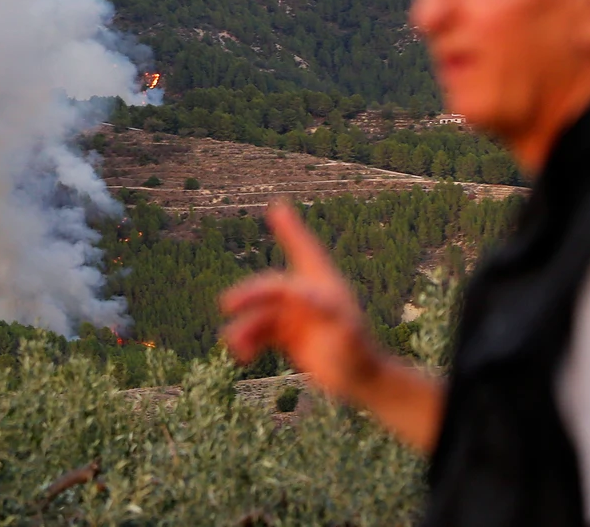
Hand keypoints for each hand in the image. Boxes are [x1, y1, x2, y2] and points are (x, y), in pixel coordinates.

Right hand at [219, 202, 380, 396]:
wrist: (361, 381)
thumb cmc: (359, 354)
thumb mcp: (347, 333)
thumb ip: (326, 312)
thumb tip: (302, 294)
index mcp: (323, 286)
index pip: (305, 251)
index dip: (291, 229)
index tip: (277, 208)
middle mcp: (306, 297)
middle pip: (271, 289)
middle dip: (251, 294)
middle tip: (228, 303)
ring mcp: (295, 316)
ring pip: (261, 315)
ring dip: (246, 327)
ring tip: (236, 345)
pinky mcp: (288, 336)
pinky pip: (260, 334)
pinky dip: (248, 341)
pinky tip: (243, 355)